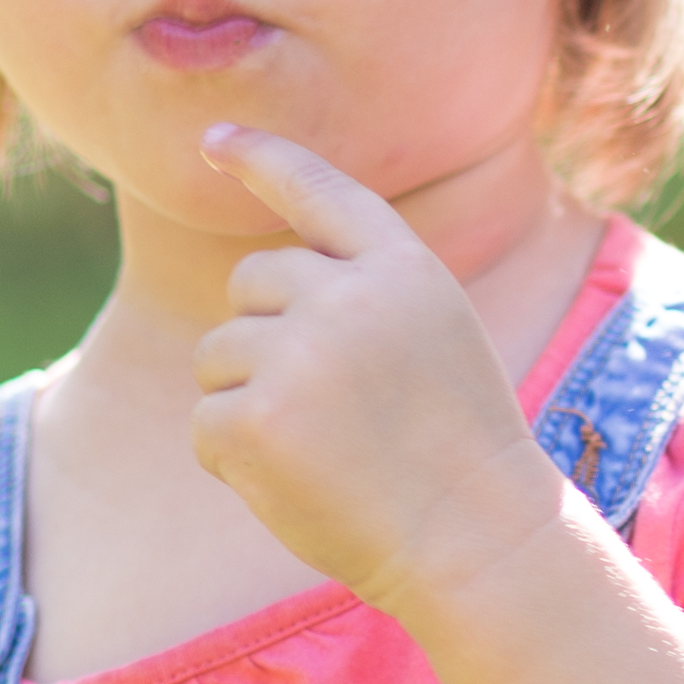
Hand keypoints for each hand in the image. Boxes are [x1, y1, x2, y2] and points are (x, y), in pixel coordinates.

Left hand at [192, 124, 567, 605]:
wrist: (478, 542)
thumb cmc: (459, 452)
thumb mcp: (436, 338)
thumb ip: (365, 294)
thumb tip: (257, 280)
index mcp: (404, 267)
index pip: (321, 190)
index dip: (265, 160)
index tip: (216, 141)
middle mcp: (348, 296)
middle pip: (251, 282)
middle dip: (268, 336)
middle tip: (333, 408)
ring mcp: (296, 355)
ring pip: (220, 354)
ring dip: (250, 401)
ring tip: (324, 450)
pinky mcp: (252, 417)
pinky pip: (205, 421)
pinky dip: (235, 459)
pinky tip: (298, 481)